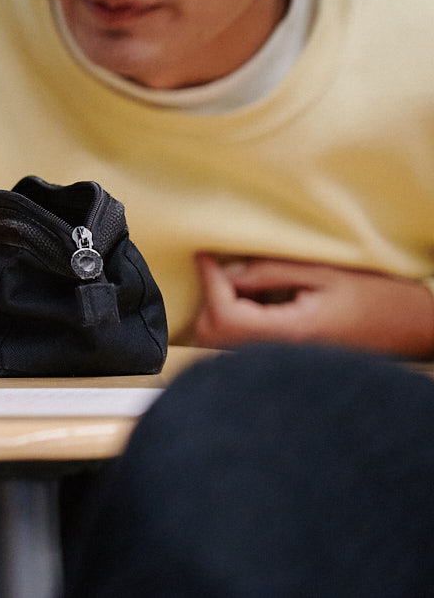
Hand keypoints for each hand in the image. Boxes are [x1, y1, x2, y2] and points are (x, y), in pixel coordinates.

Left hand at [191, 253, 433, 355]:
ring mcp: (283, 362)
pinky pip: (242, 347)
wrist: (415, 331)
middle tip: (227, 270)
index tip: (205, 254)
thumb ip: (272, 272)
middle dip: (211, 299)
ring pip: (222, 343)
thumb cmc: (378, 299)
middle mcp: (282, 355)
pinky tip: (257, 303)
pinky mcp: (286, 362)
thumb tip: (227, 270)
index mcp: (291, 332)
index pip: (224, 314)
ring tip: (245, 285)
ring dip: (222, 311)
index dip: (209, 281)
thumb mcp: (323, 274)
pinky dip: (236, 323)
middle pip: (214, 334)